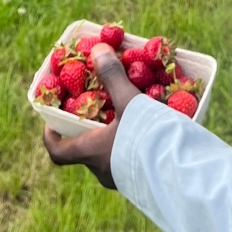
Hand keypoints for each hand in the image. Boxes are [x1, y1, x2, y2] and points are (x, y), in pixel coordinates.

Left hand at [43, 46, 140, 188]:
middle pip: (86, 150)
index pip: (58, 152)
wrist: (181, 173)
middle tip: (98, 110)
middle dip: (90, 130)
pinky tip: (150, 132)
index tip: (51, 124)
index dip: (50, 137)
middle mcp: (102, 170)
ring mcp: (123, 179)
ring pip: (110, 155)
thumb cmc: (147, 137)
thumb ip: (113, 76)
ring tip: (129, 117)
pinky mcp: (143, 181)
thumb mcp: (129, 102)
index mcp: (91, 152)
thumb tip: (97, 50)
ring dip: (114, 137)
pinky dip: (133, 145)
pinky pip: (131, 161)